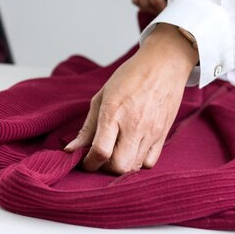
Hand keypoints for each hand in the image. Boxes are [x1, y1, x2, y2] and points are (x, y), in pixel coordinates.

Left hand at [64, 24, 198, 173]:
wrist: (164, 65)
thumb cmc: (128, 78)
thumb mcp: (101, 97)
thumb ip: (87, 128)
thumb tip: (70, 150)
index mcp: (113, 113)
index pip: (100, 151)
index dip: (88, 163)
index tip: (83, 161)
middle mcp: (134, 125)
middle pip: (118, 166)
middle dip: (104, 168)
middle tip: (99, 157)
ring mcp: (151, 132)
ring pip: (134, 167)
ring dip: (120, 165)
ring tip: (114, 152)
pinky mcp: (163, 135)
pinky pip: (149, 162)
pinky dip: (137, 162)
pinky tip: (130, 150)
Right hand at [127, 0, 185, 13]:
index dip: (176, 1)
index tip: (180, 6)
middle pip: (155, 0)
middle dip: (163, 10)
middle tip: (170, 12)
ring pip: (144, 2)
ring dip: (153, 9)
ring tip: (161, 6)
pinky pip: (136, 0)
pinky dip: (144, 5)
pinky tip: (151, 2)